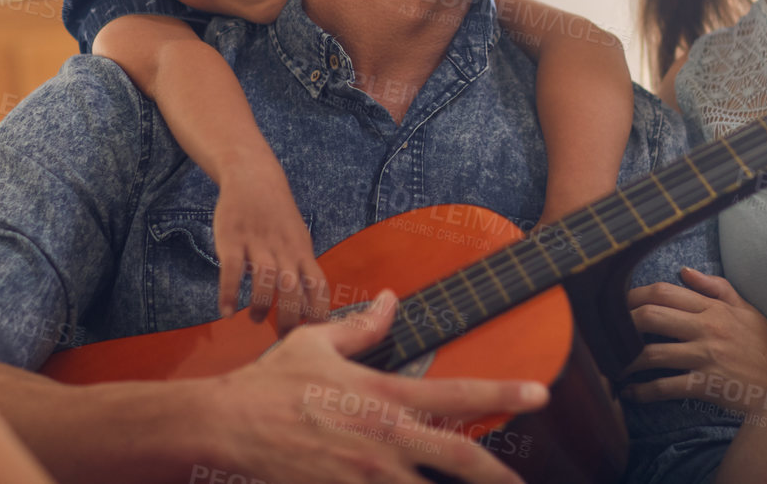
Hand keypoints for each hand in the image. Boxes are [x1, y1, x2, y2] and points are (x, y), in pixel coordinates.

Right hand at [204, 291, 546, 483]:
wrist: (225, 427)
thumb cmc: (270, 383)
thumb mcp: (317, 344)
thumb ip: (362, 326)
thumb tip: (391, 300)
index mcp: (383, 395)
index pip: (457, 392)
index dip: (503, 392)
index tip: (541, 392)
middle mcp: (383, 438)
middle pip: (458, 457)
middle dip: (497, 474)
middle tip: (523, 483)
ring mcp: (364, 475)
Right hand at [212, 170, 330, 328]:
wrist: (253, 175)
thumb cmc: (277, 214)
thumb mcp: (298, 238)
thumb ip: (302, 268)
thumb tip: (311, 306)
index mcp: (302, 250)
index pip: (318, 285)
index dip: (320, 312)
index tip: (316, 335)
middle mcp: (283, 248)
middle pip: (294, 288)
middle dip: (290, 317)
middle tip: (284, 337)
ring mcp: (258, 242)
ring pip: (266, 279)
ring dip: (262, 306)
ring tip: (257, 319)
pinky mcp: (233, 238)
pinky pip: (232, 270)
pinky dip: (229, 293)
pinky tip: (226, 312)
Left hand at [622, 267, 766, 407]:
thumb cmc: (764, 347)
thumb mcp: (746, 310)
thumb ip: (716, 288)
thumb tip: (684, 271)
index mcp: (712, 308)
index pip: (664, 292)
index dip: (634, 296)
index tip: (617, 304)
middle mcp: (705, 329)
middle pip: (650, 317)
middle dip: (622, 323)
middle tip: (606, 333)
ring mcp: (704, 357)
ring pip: (652, 354)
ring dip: (626, 361)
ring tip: (612, 365)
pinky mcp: (706, 385)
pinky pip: (666, 387)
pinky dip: (643, 392)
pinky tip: (630, 394)